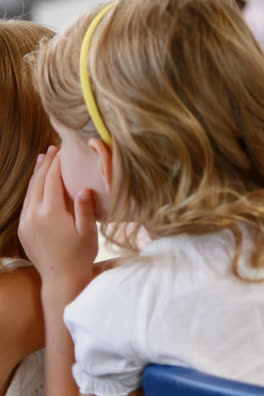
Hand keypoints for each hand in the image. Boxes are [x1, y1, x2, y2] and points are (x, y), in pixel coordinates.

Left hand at [18, 146, 97, 283]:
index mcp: (50, 213)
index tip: (63, 150)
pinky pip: (27, 202)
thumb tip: (84, 187)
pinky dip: (32, 189)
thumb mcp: (88, 233)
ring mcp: (26, 222)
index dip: (57, 163)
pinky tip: (37, 184)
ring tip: (43, 159)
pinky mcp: (23, 230)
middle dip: (45, 163)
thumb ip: (85, 209)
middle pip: (38, 182)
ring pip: (30, 191)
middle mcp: (34, 215)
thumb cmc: (79, 256)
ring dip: (36, 174)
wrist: (61, 281)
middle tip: (53, 148)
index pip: (52, 180)